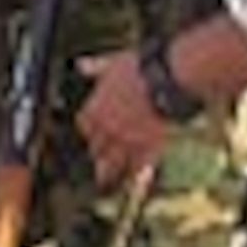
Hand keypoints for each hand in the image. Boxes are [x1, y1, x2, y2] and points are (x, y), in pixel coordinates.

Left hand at [76, 49, 167, 188]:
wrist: (165, 79)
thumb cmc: (140, 67)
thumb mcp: (113, 63)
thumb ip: (96, 68)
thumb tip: (80, 64)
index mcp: (96, 108)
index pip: (84, 125)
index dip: (89, 129)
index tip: (91, 132)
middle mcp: (107, 129)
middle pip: (96, 148)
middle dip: (97, 152)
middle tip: (97, 159)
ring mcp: (126, 141)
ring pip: (112, 164)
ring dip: (108, 173)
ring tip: (104, 183)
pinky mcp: (147, 148)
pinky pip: (137, 168)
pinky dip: (134, 176)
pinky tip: (132, 182)